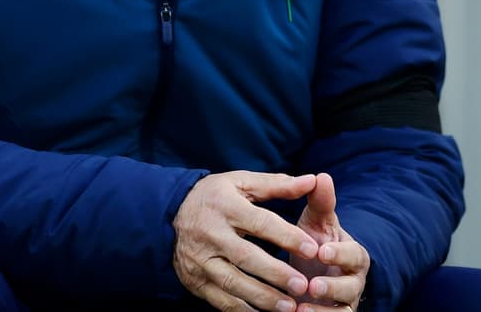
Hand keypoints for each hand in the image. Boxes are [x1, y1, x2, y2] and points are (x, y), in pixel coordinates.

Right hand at [173, 171, 321, 311]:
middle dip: (276, 274)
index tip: (312, 249)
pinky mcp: (195, 280)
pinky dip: (243, 310)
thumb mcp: (242, 183)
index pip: (260, 223)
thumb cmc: (215, 197)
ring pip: (233, 283)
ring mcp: (201, 260)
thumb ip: (277, 185)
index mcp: (225, 206)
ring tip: (289, 306)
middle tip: (303, 285)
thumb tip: (312, 181)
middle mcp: (211, 233)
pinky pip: (220, 300)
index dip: (287, 237)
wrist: (168, 213)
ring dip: (262, 298)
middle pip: (246, 257)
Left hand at [289, 173, 369, 310]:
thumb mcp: (316, 223)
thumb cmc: (313, 243)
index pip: (355, 255)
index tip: (321, 250)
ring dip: (322, 310)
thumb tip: (321, 175)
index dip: (340, 253)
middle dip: (332, 287)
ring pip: (342, 311)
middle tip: (311, 284)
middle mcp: (354, 281)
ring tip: (300, 307)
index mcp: (354, 255)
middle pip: (351, 287)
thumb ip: (320, 203)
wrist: (310, 273)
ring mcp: (345, 303)